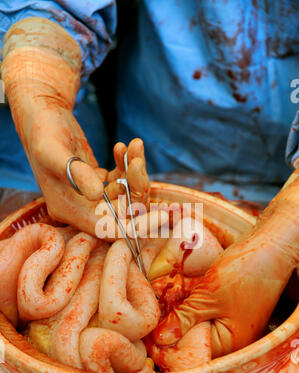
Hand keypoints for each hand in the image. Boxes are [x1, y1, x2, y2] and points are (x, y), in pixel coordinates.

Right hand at [2, 18, 150, 234]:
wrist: (42, 116)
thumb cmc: (43, 133)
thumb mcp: (54, 152)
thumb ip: (76, 173)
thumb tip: (98, 194)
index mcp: (68, 210)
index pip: (106, 229)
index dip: (135, 227)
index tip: (161, 216)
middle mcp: (80, 208)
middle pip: (121, 213)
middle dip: (137, 189)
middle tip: (140, 160)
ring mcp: (90, 196)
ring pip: (125, 195)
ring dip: (135, 172)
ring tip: (135, 145)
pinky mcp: (97, 182)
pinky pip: (121, 181)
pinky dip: (127, 165)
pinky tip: (125, 146)